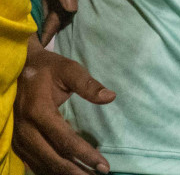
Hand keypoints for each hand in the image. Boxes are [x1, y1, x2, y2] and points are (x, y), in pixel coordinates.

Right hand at [13, 39, 114, 174]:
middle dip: (75, 171)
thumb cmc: (47, 69)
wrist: (19, 68)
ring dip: (63, 173)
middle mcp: (24, 128)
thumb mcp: (68, 69)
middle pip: (52, 157)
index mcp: (37, 111)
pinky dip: (48, 170)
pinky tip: (65, 174)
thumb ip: (88, 84)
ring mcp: (17, 137)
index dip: (84, 154)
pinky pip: (32, 161)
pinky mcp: (15, 141)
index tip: (103, 165)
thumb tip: (110, 97)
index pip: (64, 140)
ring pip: (40, 163)